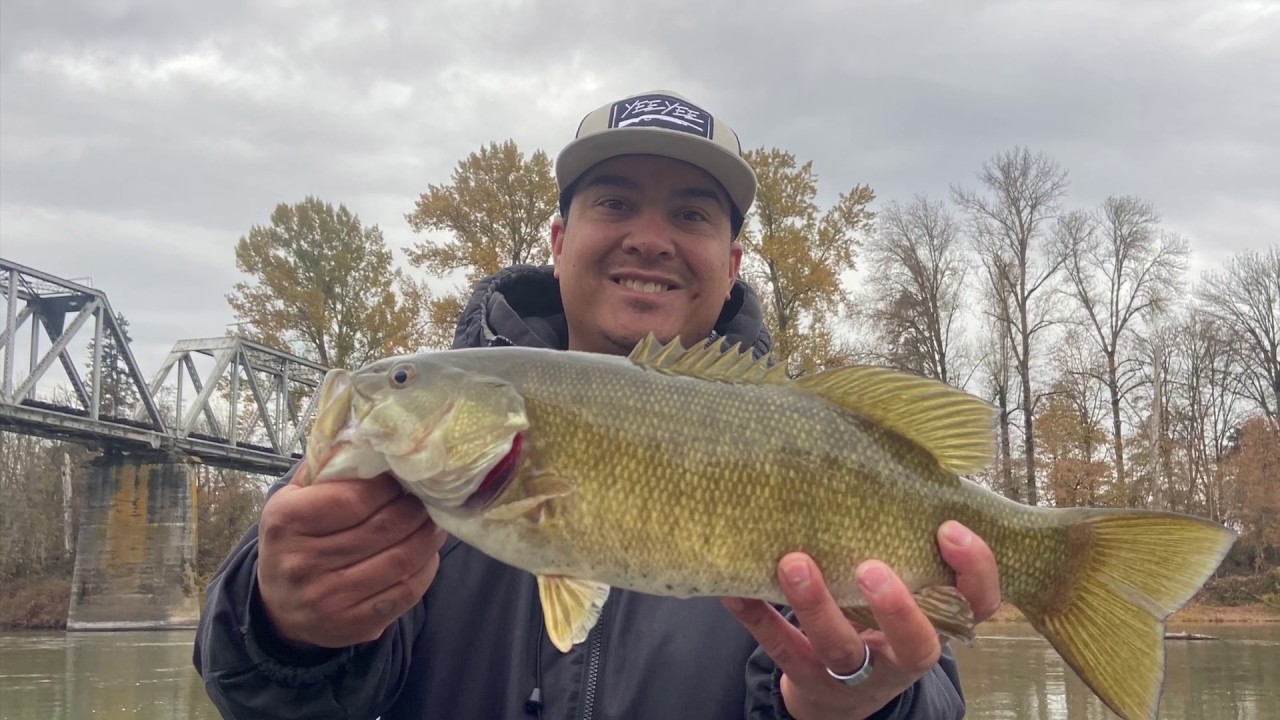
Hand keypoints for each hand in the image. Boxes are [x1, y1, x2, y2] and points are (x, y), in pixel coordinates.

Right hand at [256, 463, 447, 648]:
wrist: (278, 608)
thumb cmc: (294, 541)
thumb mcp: (291, 501)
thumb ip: (325, 470)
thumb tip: (368, 438)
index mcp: (286, 523)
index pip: (353, 499)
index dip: (388, 486)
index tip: (403, 477)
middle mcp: (303, 563)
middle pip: (383, 529)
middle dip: (416, 508)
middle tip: (430, 496)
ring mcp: (329, 598)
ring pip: (400, 560)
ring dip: (428, 537)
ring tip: (435, 520)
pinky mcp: (353, 626)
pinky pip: (405, 593)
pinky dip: (426, 569)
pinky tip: (428, 553)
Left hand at [723, 521, 1000, 719]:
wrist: (840, 692)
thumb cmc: (877, 613)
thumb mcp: (906, 585)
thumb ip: (907, 539)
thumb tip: (901, 446)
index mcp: (937, 624)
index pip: (975, 604)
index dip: (973, 571)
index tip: (948, 527)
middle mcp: (900, 655)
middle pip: (915, 645)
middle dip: (896, 608)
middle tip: (870, 567)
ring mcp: (852, 675)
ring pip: (839, 648)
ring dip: (817, 605)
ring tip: (794, 561)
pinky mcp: (806, 679)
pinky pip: (780, 649)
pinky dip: (757, 617)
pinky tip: (736, 588)